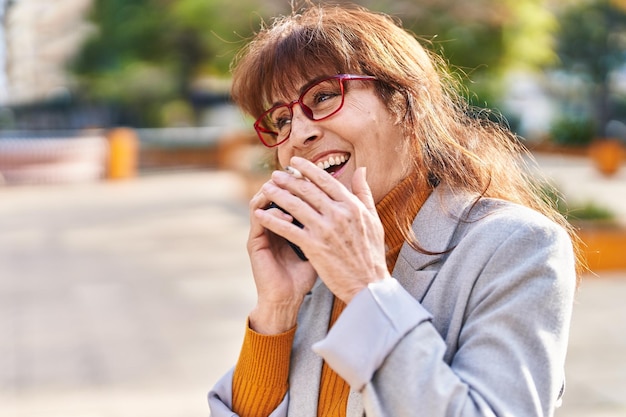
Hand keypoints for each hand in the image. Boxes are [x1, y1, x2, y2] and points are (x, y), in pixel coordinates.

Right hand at [246, 182, 317, 333]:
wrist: (287, 299)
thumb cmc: (305, 275)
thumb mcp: (322, 246)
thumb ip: (330, 227)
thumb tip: (348, 211)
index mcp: (287, 220)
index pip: (294, 193)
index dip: (305, 182)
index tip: (320, 176)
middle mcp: (273, 222)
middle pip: (278, 190)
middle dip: (292, 180)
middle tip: (304, 174)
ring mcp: (262, 230)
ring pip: (264, 199)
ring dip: (279, 193)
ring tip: (295, 192)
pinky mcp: (255, 241)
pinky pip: (259, 219)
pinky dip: (273, 213)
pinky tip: (290, 217)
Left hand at [257, 157, 389, 303]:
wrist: (368, 284)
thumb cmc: (371, 253)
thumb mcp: (373, 219)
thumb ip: (364, 193)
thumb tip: (362, 170)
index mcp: (352, 206)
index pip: (326, 181)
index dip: (308, 169)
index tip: (295, 162)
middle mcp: (338, 214)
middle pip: (308, 190)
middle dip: (288, 180)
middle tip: (275, 174)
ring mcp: (325, 230)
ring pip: (295, 206)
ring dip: (278, 195)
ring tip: (266, 189)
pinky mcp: (314, 246)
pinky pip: (288, 229)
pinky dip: (273, 220)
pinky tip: (261, 215)